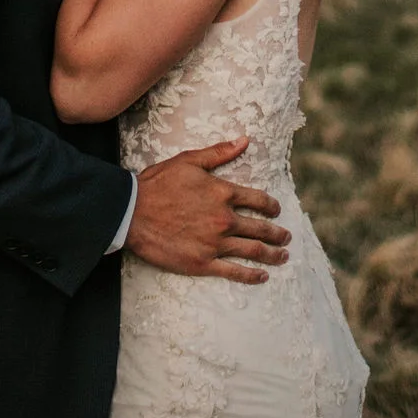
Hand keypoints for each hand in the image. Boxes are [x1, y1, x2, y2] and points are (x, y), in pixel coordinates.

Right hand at [126, 138, 290, 284]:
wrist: (130, 212)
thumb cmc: (157, 184)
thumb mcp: (189, 161)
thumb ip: (219, 152)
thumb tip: (244, 141)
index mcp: (223, 193)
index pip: (258, 200)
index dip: (271, 206)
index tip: (277, 210)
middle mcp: (224, 219)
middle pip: (261, 228)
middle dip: (278, 234)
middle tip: (287, 237)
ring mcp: (214, 243)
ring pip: (253, 251)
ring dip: (272, 255)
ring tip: (283, 257)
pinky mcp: (202, 262)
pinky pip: (234, 271)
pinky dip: (252, 275)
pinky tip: (262, 276)